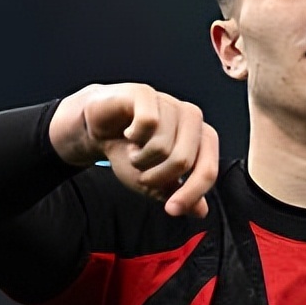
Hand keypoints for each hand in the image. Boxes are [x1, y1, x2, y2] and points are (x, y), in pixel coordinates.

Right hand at [49, 83, 218, 216]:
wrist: (98, 129)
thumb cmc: (129, 152)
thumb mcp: (153, 181)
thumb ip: (177, 193)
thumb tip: (201, 211)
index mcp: (201, 138)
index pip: (207, 170)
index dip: (190, 194)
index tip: (171, 210)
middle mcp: (192, 117)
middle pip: (183, 160)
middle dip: (156, 176)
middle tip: (141, 171)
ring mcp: (170, 102)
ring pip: (162, 145)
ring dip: (139, 158)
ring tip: (133, 150)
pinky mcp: (146, 93)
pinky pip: (147, 122)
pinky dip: (132, 137)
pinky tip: (128, 134)